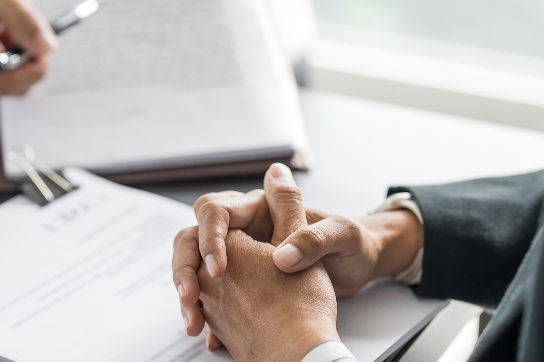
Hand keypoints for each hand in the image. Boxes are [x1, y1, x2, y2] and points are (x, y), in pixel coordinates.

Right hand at [0, 0, 56, 95]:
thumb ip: (23, 19)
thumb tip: (48, 47)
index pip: (10, 82)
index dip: (35, 67)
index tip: (41, 42)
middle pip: (13, 87)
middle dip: (26, 61)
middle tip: (16, 29)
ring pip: (8, 85)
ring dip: (16, 60)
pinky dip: (4, 62)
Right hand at [173, 165, 423, 335]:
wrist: (360, 268)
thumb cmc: (353, 244)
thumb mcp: (341, 236)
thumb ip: (313, 237)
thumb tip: (284, 252)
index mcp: (261, 208)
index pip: (216, 212)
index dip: (211, 238)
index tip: (219, 268)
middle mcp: (245, 229)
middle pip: (193, 238)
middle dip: (184, 267)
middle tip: (190, 297)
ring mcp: (239, 256)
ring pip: (195, 268)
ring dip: (188, 292)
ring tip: (194, 322)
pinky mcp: (241, 282)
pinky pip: (210, 293)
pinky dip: (204, 312)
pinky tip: (209, 335)